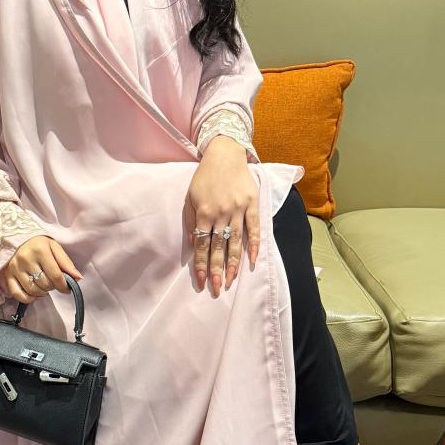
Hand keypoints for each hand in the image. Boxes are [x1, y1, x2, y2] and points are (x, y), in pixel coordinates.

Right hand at [3, 235, 82, 304]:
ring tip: (44, 286)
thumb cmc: (37, 243)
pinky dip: (28, 298)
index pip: (56, 276)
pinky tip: (34, 294)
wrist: (13, 236)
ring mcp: (15, 268)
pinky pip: (17, 294)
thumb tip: (78, 278)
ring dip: (42, 293)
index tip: (67, 288)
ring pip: (32, 290)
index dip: (64, 286)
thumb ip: (66, 263)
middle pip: (45, 284)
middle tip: (53, 282)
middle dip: (53, 287)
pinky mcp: (7, 275)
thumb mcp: (54, 247)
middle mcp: (26, 259)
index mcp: (40, 250)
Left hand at [183, 137, 259, 295]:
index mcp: (204, 212)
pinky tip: (252, 261)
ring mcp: (239, 209)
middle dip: (217, 270)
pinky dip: (254, 245)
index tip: (201, 282)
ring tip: (231, 281)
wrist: (225, 154)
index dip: (201, 264)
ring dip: (233, 263)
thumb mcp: (190, 197)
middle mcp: (222, 212)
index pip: (202, 244)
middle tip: (216, 289)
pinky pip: (254, 228)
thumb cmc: (204, 178)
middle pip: (219, 247)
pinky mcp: (252, 204)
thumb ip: (191, 220)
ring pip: (236, 241)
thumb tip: (195, 244)